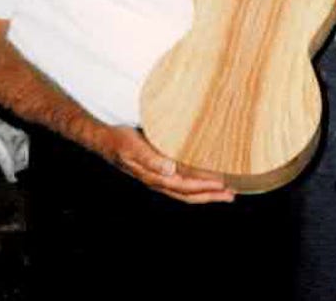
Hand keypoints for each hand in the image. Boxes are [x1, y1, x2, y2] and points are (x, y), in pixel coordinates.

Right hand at [95, 125, 235, 203]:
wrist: (104, 140)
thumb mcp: (133, 148)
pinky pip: (181, 182)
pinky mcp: (159, 170)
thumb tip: (170, 170)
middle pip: (188, 194)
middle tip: (231, 194)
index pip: (184, 187)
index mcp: (154, 177)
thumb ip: (151, 159)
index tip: (222, 184)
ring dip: (205, 192)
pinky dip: (195, 184)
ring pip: (186, 191)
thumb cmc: (119, 141)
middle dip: (210, 195)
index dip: (203, 187)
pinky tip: (204, 180)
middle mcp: (159, 180)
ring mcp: (159, 177)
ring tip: (225, 191)